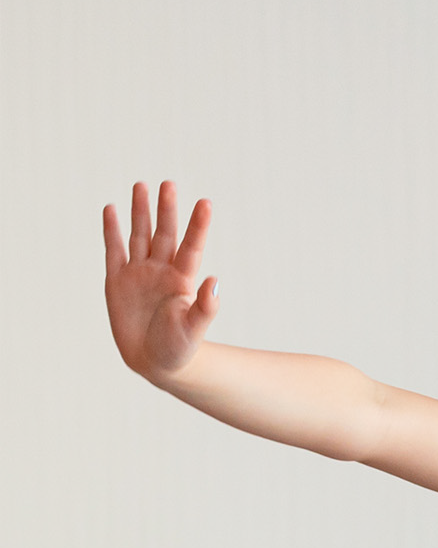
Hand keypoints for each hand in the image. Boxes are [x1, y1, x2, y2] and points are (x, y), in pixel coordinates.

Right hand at [102, 180, 218, 377]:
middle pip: (164, 234)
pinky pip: (114, 251)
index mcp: (182, 280)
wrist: (154, 362)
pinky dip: (112, 231)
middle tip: (168, 184)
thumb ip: (204, 307)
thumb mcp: (193, 331)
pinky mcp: (117, 281)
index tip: (206, 203)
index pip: (191, 247)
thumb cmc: (179, 349)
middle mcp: (161, 271)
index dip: (198, 226)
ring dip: (140, 212)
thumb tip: (215, 282)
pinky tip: (111, 209)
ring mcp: (139, 273)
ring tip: (142, 186)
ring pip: (139, 236)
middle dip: (166, 210)